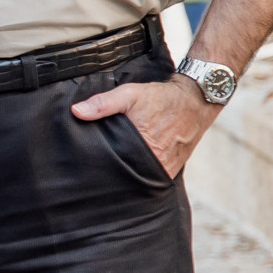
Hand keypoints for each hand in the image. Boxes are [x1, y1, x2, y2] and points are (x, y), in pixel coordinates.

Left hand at [69, 73, 210, 179]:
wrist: (195, 101)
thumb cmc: (161, 97)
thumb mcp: (130, 94)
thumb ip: (103, 103)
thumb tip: (76, 112)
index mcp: (142, 150)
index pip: (113, 167)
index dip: (99, 166)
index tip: (85, 166)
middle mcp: (155, 164)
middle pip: (125, 175)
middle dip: (111, 172)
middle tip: (93, 172)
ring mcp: (164, 170)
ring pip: (137, 178)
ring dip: (126, 174)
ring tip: (110, 171)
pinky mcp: (170, 171)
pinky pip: (150, 177)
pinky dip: (140, 173)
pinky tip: (129, 168)